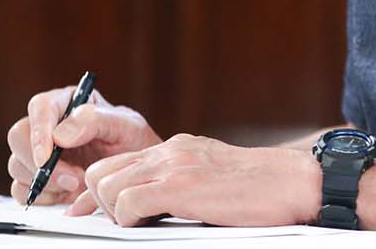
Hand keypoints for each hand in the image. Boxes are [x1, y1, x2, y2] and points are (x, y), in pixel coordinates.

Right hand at [6, 87, 160, 205]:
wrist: (136, 173)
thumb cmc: (133, 142)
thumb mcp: (126, 126)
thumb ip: (95, 121)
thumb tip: (59, 134)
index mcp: (68, 102)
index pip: (40, 107)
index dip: (38, 132)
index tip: (46, 158)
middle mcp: (49, 125)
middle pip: (19, 137)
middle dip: (40, 163)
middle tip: (71, 179)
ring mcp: (41, 152)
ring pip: (17, 165)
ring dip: (45, 182)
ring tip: (78, 184)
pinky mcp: (39, 178)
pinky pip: (20, 189)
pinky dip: (41, 197)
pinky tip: (65, 195)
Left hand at [67, 134, 320, 226]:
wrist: (292, 182)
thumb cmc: (259, 189)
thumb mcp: (211, 177)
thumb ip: (180, 183)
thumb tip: (148, 205)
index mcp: (175, 149)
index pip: (117, 163)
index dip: (95, 193)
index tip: (83, 213)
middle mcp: (170, 151)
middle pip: (102, 172)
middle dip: (100, 203)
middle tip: (124, 223)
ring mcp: (174, 166)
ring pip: (107, 186)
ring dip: (114, 213)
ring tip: (139, 225)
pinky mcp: (181, 186)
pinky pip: (129, 203)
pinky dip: (128, 220)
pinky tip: (150, 226)